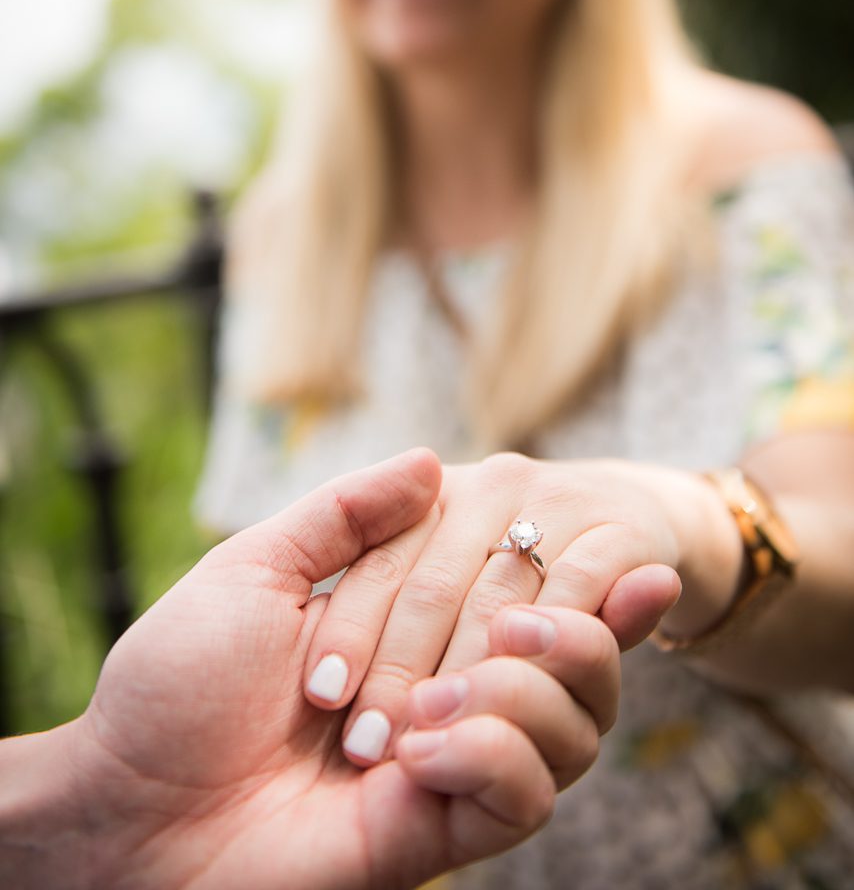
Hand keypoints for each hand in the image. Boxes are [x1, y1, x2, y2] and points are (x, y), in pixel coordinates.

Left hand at [1, 448, 649, 889]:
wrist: (134, 803)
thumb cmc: (182, 679)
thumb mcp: (256, 569)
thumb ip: (347, 514)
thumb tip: (428, 458)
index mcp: (409, 626)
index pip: (520, 589)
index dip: (581, 585)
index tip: (641, 569)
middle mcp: (446, 687)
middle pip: (571, 658)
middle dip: (562, 634)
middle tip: (510, 624)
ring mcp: (451, 759)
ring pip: (574, 725)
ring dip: (527, 691)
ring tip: (433, 699)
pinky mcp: (446, 826)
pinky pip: (527, 793)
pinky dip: (492, 754)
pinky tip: (420, 751)